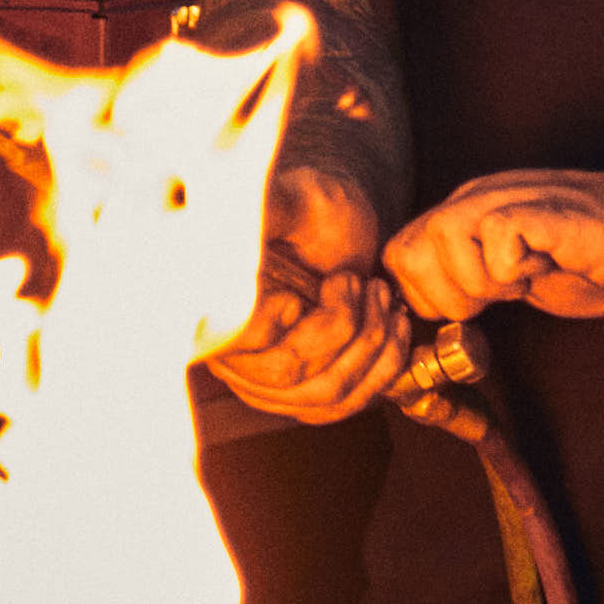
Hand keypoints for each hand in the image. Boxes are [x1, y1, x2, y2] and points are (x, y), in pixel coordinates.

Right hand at [207, 165, 415, 422]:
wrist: (335, 228)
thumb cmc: (309, 208)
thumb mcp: (288, 200)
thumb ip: (266, 209)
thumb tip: (242, 219)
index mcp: (209, 304)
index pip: (231, 337)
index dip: (266, 323)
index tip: (293, 295)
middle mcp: (229, 351)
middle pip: (284, 372)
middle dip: (338, 325)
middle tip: (353, 281)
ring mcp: (265, 381)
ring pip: (322, 393)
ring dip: (368, 343)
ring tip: (379, 295)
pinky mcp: (302, 394)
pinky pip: (344, 404)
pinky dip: (381, 367)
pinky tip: (394, 325)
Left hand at [383, 167, 603, 320]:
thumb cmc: (602, 261)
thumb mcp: (521, 281)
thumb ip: (474, 287)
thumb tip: (430, 321)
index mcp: (469, 213)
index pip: (399, 256)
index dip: (420, 300)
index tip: (464, 322)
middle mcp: (481, 197)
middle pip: (406, 252)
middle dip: (440, 298)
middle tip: (490, 307)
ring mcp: (513, 198)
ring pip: (442, 238)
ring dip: (475, 283)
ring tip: (522, 283)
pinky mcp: (548, 211)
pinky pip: (496, 236)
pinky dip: (509, 269)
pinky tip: (543, 270)